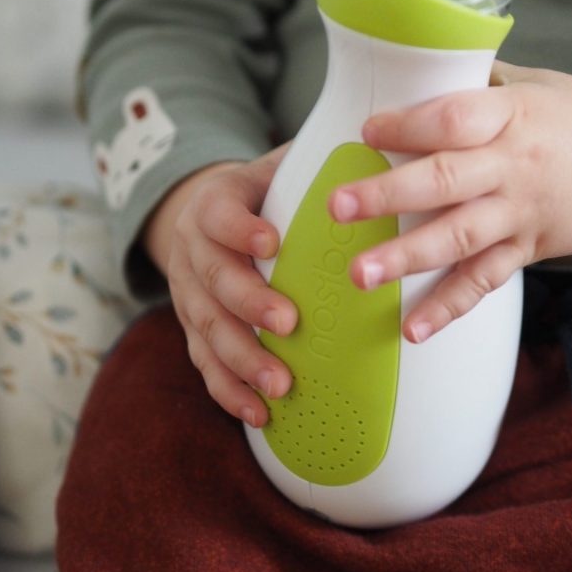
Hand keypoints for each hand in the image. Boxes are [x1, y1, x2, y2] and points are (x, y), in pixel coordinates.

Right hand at [144, 148, 296, 426]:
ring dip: (242, 358)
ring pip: (206, 327)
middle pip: (212, 277)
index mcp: (214, 202)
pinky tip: (259, 414)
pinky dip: (229, 390)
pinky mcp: (191, 327)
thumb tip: (385, 157)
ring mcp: (186, 291)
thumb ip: (319, 166)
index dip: (240, 229)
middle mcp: (192, 247)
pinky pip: (204, 362)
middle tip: (288, 323)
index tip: (272, 243)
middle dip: (248, 303)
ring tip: (280, 385)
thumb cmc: (266, 191)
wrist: (210, 214)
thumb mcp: (284, 164)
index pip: (219, 212)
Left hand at [328, 62, 571, 343]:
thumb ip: (475, 84)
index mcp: (511, 115)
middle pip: (445, 180)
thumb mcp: (533, 83)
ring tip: (360, 274)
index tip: (365, 131)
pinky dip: (450, 307)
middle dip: (387, 195)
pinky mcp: (528, 249)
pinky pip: (485, 281)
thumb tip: (413, 69)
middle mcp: (513, 166)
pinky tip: (414, 329)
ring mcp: (521, 213)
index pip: (453, 119)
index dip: (406, 125)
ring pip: (459, 237)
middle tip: (339, 206)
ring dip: (406, 258)